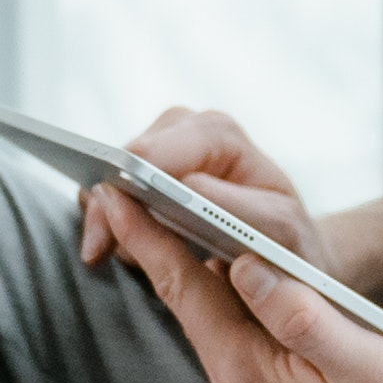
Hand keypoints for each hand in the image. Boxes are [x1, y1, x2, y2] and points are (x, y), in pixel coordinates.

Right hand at [69, 103, 325, 284]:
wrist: (286, 250)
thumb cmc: (285, 239)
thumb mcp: (275, 229)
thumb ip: (232, 209)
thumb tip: (182, 187)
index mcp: (218, 134)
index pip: (155, 151)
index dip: (126, 179)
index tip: (112, 217)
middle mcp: (187, 130)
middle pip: (125, 157)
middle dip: (109, 203)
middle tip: (96, 250)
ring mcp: (164, 149)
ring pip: (112, 173)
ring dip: (104, 214)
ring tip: (97, 252)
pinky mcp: (148, 175)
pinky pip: (111, 189)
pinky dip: (106, 218)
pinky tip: (102, 249)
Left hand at [98, 212, 382, 382]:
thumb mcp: (372, 362)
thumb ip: (303, 314)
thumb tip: (244, 264)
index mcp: (253, 380)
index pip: (186, 293)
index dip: (149, 237)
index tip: (114, 191)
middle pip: (186, 308)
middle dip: (155, 249)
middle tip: (122, 191)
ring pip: (209, 326)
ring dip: (187, 276)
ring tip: (163, 220)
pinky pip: (233, 347)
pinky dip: (221, 306)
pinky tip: (225, 280)